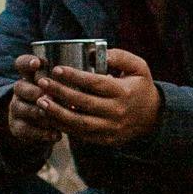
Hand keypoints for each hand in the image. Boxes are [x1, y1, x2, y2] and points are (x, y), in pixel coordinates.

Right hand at [4, 53, 75, 152]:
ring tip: (51, 115)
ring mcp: (18, 108)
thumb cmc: (61, 95)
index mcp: (31, 75)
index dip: (28, 62)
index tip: (38, 63)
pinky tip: (56, 135)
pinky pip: (25, 130)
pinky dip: (41, 133)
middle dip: (32, 91)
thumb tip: (94, 57)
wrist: (40, 122)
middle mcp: (21, 89)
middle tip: (45, 95)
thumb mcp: (63, 81)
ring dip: (37, 112)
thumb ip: (74, 71)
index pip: (23, 63)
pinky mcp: (19, 127)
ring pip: (20, 108)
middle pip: (19, 87)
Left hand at [37, 44, 161, 148]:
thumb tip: (93, 53)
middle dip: (60, 92)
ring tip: (40, 101)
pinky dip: (63, 126)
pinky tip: (49, 116)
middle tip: (42, 82)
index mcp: (124, 92)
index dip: (75, 76)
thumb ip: (119, 56)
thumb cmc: (140, 87)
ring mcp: (110, 129)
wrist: (152, 119)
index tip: (56, 69)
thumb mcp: (138, 67)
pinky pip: (80, 135)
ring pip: (79, 123)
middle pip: (83, 103)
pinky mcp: (104, 140)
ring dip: (57, 113)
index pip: (95, 84)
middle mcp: (117, 112)